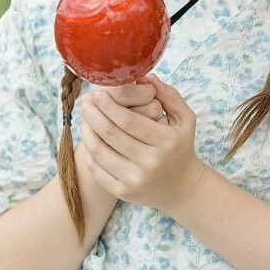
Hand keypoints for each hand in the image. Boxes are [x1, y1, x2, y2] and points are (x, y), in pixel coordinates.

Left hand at [78, 74, 205, 211]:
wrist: (181, 187)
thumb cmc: (180, 147)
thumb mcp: (185, 119)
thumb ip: (169, 95)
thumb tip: (146, 77)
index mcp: (166, 142)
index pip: (129, 120)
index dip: (108, 105)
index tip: (97, 92)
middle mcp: (151, 163)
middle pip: (110, 134)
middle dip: (92, 113)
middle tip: (85, 100)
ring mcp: (135, 180)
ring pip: (99, 151)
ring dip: (86, 130)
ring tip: (85, 117)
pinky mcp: (123, 192)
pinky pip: (96, 169)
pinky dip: (88, 151)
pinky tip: (89, 137)